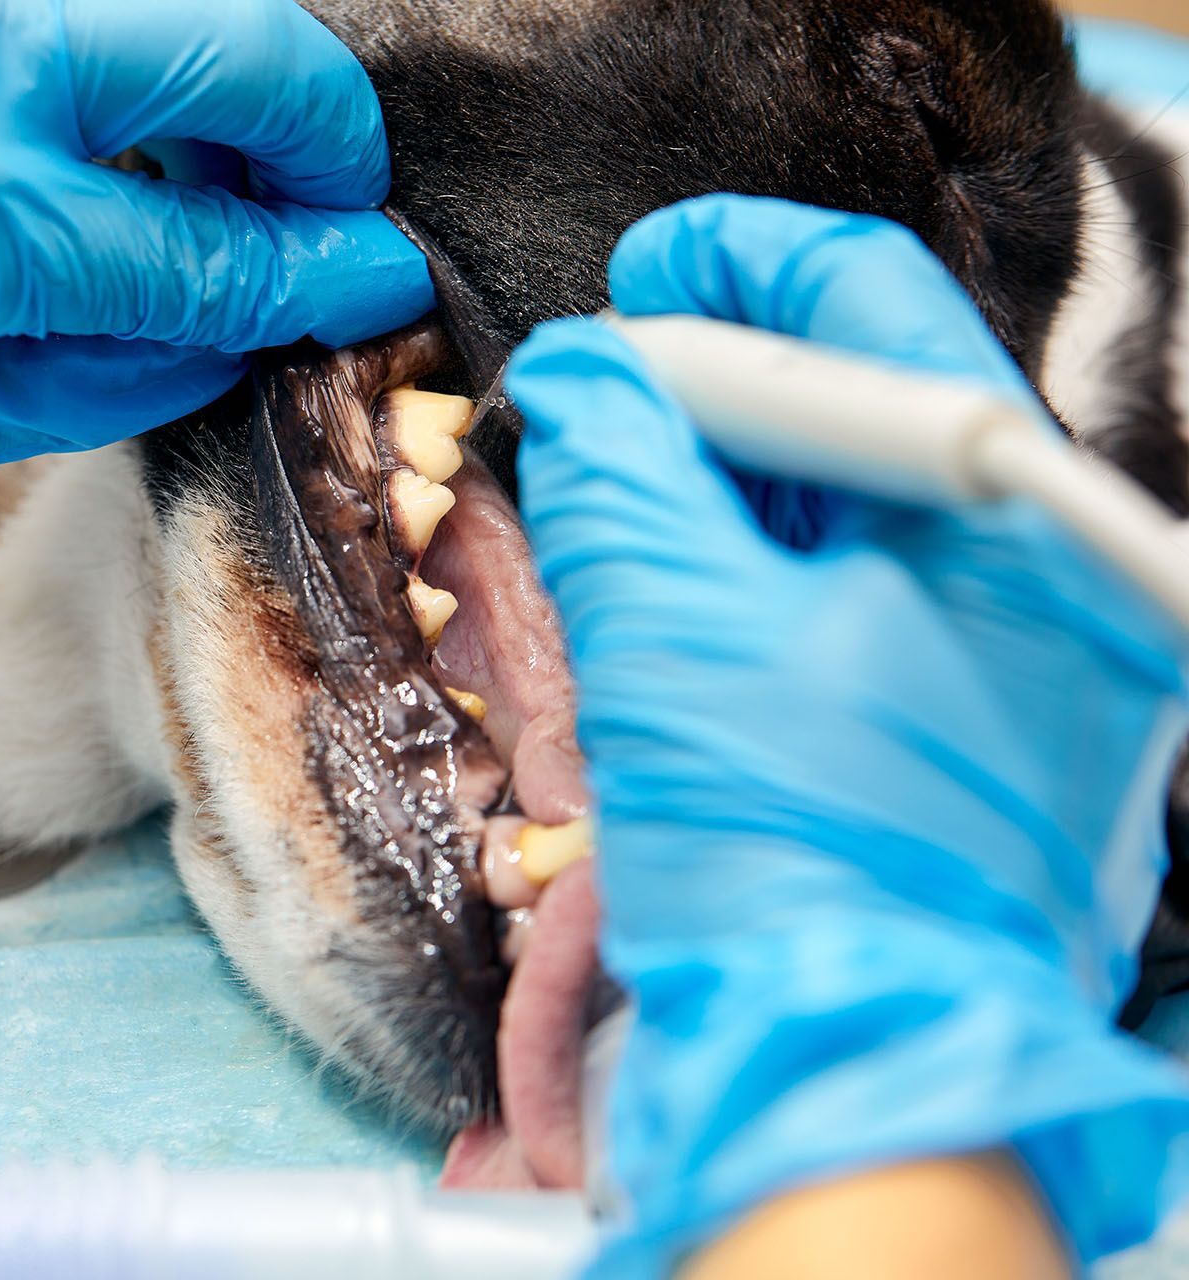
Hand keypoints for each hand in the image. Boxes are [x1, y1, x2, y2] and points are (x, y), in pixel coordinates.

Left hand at [0, 0, 432, 472]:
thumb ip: (78, 375)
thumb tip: (230, 335)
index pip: (204, 245)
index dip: (311, 279)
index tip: (384, 292)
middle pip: (242, 57)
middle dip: (322, 147)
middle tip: (326, 224)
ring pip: (187, 11)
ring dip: (247, 102)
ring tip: (232, 198)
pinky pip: (106, 16)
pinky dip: (159, 77)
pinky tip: (131, 151)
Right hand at [510, 195, 1188, 1274]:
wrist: (844, 1077)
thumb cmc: (783, 861)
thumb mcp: (672, 632)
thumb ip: (616, 466)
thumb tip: (582, 372)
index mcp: (1014, 529)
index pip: (877, 319)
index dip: (740, 268)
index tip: (640, 275)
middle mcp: (1050, 583)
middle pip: (871, 414)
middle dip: (724, 390)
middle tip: (606, 398)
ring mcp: (1027, 666)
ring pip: (860, 513)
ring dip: (730, 489)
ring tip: (623, 506)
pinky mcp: (976, 731)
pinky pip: (865, 602)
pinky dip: (763, 577)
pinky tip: (679, 597)